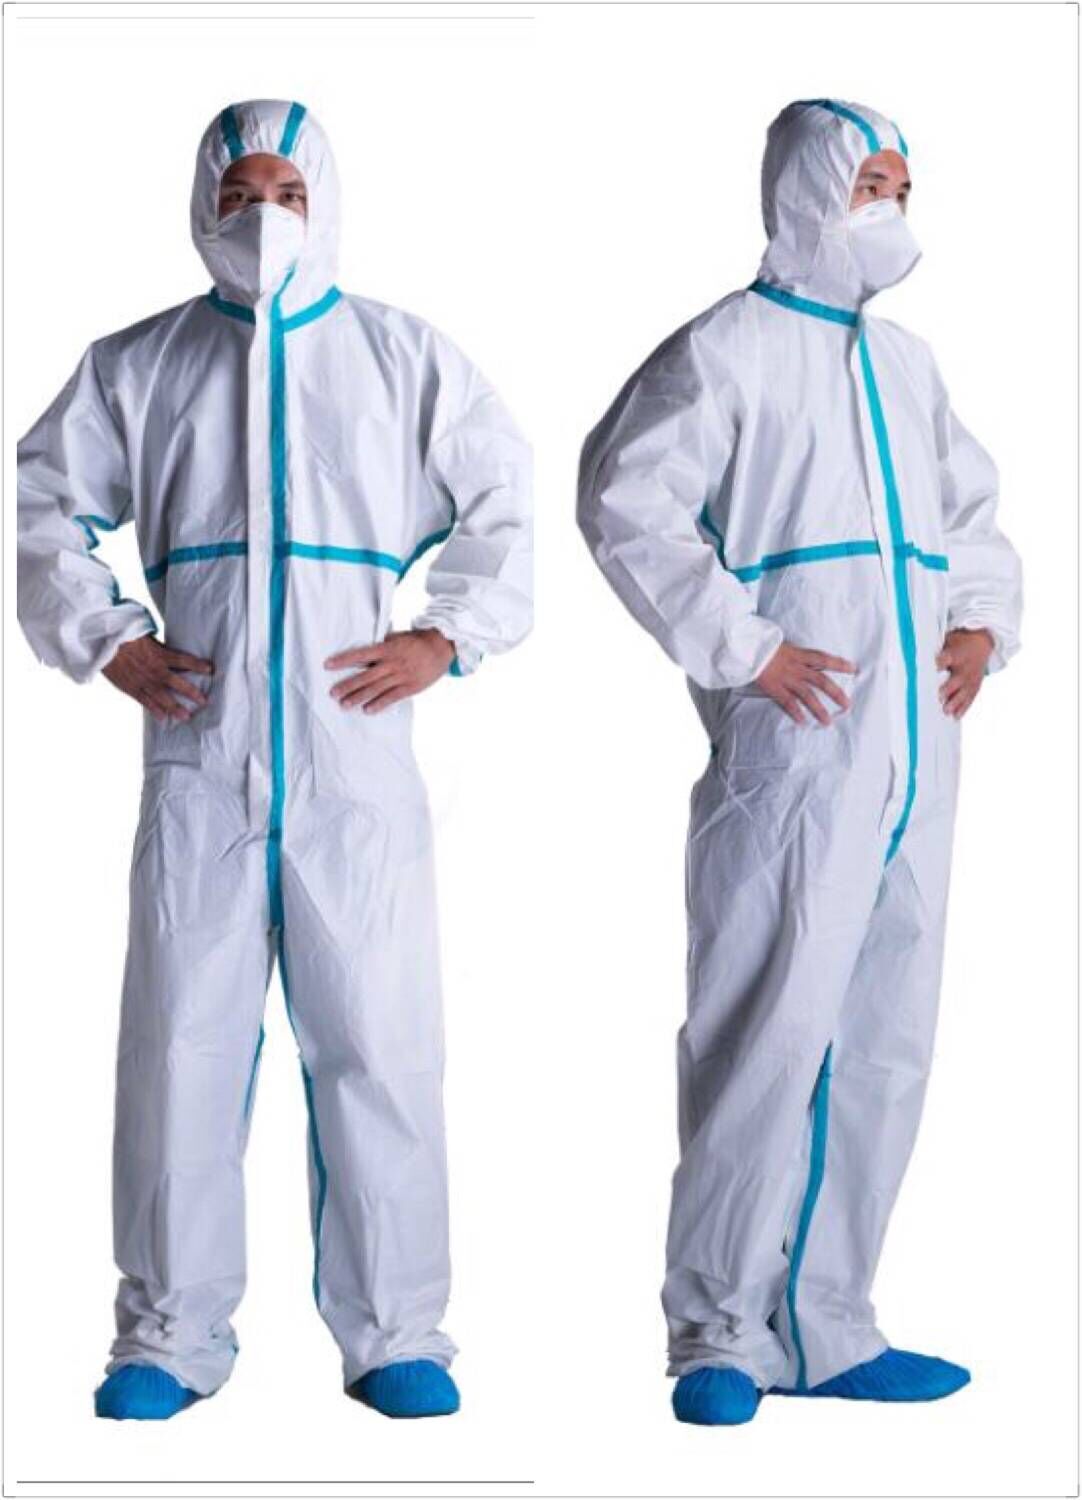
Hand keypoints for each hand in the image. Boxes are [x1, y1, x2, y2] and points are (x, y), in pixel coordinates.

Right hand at [102, 636, 213, 722]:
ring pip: (162, 697)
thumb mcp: (145, 634)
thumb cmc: (123, 634)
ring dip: (175, 708)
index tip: (211, 670)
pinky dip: (154, 710)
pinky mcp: (130, 687)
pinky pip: (144, 701)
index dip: (198, 665)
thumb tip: (167, 647)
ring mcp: (143, 680)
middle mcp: (154, 669)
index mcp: (159, 654)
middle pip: (177, 683)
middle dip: (192, 693)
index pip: (184, 660)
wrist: (101, 641)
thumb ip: (158, 645)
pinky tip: (163, 718)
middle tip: (204, 702)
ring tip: (186, 717)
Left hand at [325, 627, 454, 713]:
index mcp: (387, 649)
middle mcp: (392, 663)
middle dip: (348, 685)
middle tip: (332, 693)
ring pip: (376, 689)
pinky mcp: (410, 687)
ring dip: (359, 698)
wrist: (441, 647)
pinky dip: (379, 704)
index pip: (360, 654)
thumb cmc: (416, 642)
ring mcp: (401, 676)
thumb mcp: (397, 638)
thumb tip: (363, 652)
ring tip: (344, 705)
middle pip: (366, 676)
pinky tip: (367, 710)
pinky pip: (392, 698)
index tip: (328, 665)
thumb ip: (381, 646)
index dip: (343, 660)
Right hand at [755, 642, 857, 724]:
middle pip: (821, 681)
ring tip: (827, 722)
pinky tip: (803, 722)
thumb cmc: (762, 644)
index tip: (854, 669)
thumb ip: (796, 654)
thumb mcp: (783, 645)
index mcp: (799, 654)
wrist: (745, 647)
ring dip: (818, 709)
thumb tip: (806, 659)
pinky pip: (787, 702)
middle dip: (836, 693)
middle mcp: (796, 667)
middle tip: (847, 705)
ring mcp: (786, 679)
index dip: (839, 663)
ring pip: (807, 695)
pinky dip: (796, 712)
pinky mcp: (774, 688)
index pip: (824, 658)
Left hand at [937, 627, 993, 717]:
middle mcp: (965, 666)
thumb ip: (933, 650)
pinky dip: (963, 707)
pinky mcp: (976, 685)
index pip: (946, 659)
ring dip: (955, 702)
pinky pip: (970, 697)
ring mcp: (972, 677)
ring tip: (946, 711)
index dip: (939, 665)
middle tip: (939, 696)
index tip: (930, 671)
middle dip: (948, 688)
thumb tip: (910, 656)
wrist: (982, 641)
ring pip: (964, 691)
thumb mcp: (947, 640)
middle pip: (957, 679)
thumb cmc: (959, 641)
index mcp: (956, 653)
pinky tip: (956, 716)